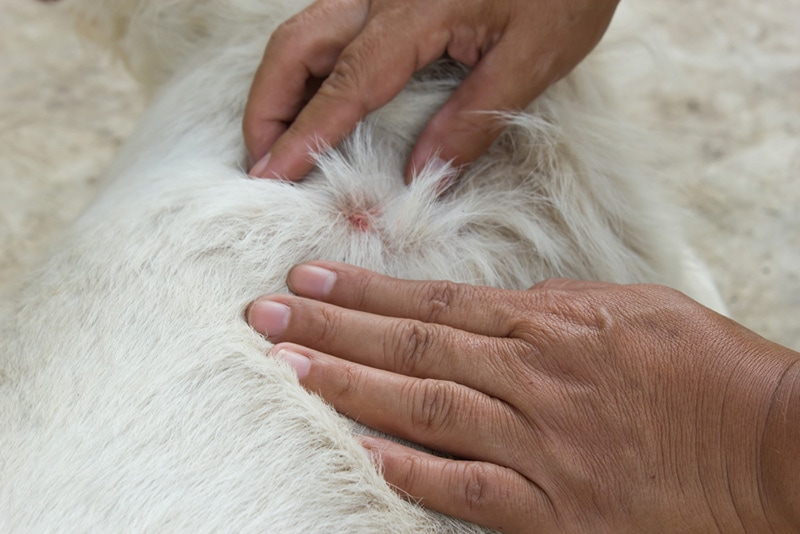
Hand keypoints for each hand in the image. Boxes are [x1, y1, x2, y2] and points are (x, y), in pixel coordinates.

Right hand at [244, 0, 619, 181]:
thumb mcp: (532, 59)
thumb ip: (473, 118)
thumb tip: (423, 174)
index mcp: (416, 13)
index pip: (344, 86)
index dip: (303, 135)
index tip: (270, 176)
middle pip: (296, 46)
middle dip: (266, 106)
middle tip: (260, 161)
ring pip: (304, 31)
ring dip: (280, 85)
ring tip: (276, 139)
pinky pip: (328, 25)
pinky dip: (307, 68)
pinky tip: (313, 99)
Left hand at [247, 262, 799, 531]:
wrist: (771, 449)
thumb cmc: (708, 370)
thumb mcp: (634, 308)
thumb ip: (556, 305)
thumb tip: (499, 303)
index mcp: (552, 326)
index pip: (435, 302)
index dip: (367, 290)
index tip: (311, 277)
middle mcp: (533, 379)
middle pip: (412, 349)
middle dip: (333, 329)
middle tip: (268, 316)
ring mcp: (540, 446)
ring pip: (425, 410)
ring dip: (350, 389)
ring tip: (288, 369)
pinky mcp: (556, 509)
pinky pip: (469, 489)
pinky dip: (412, 472)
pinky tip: (359, 452)